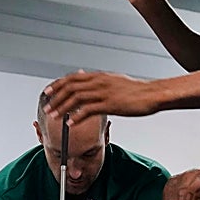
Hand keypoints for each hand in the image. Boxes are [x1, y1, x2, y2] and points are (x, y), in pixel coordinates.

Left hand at [45, 70, 160, 120]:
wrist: (153, 94)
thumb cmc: (137, 91)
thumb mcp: (115, 81)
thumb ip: (100, 81)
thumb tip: (88, 78)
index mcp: (100, 76)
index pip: (72, 78)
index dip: (58, 84)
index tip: (48, 91)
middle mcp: (99, 82)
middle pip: (70, 87)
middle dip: (56, 97)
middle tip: (46, 106)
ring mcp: (104, 92)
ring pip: (76, 98)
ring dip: (62, 107)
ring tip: (53, 115)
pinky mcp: (110, 104)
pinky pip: (89, 110)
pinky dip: (76, 116)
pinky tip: (70, 123)